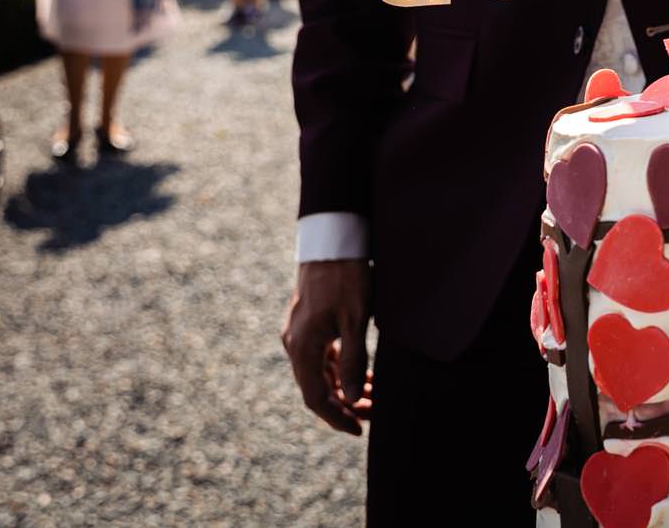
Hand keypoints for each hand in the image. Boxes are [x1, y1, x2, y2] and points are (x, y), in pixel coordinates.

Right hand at [282, 258, 374, 434]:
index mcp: (302, 347)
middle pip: (317, 388)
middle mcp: (295, 344)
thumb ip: (353, 360)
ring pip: (321, 373)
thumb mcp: (355, 319)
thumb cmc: (346, 276)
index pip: (315, 397)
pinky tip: (362, 376)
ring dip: (344, 389)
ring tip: (373, 398)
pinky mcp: (309, 325)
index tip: (358, 429)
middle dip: (345, 406)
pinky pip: (323, 357)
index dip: (336, 418)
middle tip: (373, 415)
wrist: (332, 240)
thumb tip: (350, 398)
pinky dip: (341, 370)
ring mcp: (300, 334)